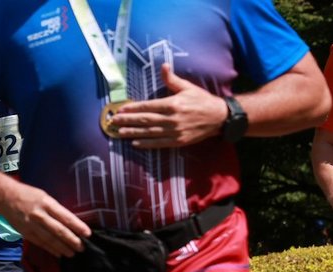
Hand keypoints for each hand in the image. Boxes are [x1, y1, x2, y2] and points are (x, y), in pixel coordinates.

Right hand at [0, 185, 90, 257]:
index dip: (77, 226)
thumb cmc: (27, 194)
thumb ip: (55, 209)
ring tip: (72, 253)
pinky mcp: (25, 233)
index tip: (87, 233)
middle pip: (58, 230)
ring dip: (62, 247)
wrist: (5, 197)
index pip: (65, 217)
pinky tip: (58, 253)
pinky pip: (40, 243)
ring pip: (49, 239)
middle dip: (72, 240)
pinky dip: (50, 249)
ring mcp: (31, 225)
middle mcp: (39, 215)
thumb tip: (69, 222)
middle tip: (82, 247)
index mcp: (46, 203)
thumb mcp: (44, 196)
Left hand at [111, 63, 226, 148]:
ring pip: (149, 132)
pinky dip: (146, 144)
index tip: (120, 110)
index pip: (148, 107)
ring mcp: (174, 131)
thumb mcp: (188, 87)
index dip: (133, 109)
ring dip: (132, 133)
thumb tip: (163, 66)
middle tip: (113, 122)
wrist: (219, 117)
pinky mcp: (177, 141)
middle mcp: (171, 118)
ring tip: (119, 133)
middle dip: (127, 121)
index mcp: (173, 104)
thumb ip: (172, 79)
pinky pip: (158, 143)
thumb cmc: (202, 100)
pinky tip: (135, 143)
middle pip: (145, 120)